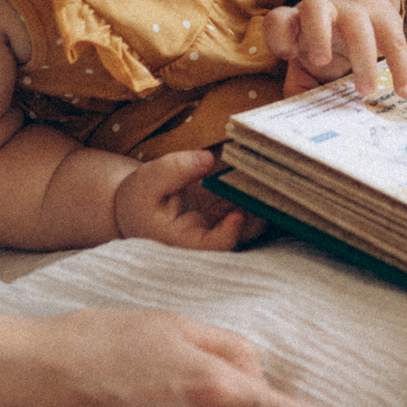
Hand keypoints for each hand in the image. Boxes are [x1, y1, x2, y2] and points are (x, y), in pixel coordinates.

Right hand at [111, 150, 256, 250]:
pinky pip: (252, 203)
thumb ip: (174, 170)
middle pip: (243, 233)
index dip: (230, 234)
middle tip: (266, 185)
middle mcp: (211, 238)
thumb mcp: (147, 182)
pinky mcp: (231, 211)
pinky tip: (261, 169)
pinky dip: (259, 189)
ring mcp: (225, 224)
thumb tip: (208, 159)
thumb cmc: (139, 200)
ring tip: (267, 174)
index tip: (238, 214)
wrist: (139, 207)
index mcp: (185, 241)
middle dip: (258, 210)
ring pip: (254, 218)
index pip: (213, 247)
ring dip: (263, 197)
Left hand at [265, 0, 406, 97]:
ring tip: (365, 90)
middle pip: (315, 8)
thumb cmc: (326, 44)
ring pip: (357, 21)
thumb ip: (301, 88)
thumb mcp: (308, 63)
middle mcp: (323, 11)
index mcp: (297, 23)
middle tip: (323, 62)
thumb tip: (299, 123)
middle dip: (318, 34)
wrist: (358, 5)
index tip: (290, 55)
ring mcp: (354, 11)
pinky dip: (399, 66)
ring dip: (362, 55)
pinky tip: (402, 91)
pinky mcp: (384, 17)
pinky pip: (394, 39)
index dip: (280, 35)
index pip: (280, 20)